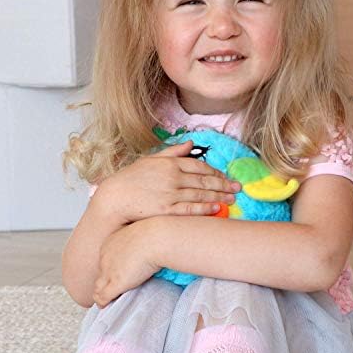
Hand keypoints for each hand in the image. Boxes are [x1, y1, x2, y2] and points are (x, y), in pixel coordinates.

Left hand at [93, 218, 159, 308]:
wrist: (157, 239)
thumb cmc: (155, 235)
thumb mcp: (140, 236)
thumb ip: (137, 244)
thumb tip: (145, 250)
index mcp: (110, 243)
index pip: (106, 260)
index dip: (112, 268)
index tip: (122, 273)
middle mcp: (105, 256)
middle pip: (102, 272)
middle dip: (108, 279)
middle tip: (119, 286)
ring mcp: (109, 270)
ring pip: (98, 286)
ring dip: (103, 293)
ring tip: (110, 300)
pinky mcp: (116, 283)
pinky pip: (102, 297)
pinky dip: (103, 303)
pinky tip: (106, 306)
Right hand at [95, 140, 240, 224]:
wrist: (114, 198)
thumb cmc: (131, 179)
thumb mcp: (150, 159)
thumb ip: (172, 151)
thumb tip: (190, 142)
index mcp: (169, 163)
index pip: (199, 166)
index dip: (215, 172)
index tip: (225, 177)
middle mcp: (172, 177)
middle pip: (204, 180)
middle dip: (223, 184)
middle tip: (237, 188)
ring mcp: (170, 193)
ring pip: (201, 194)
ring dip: (219, 196)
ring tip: (232, 199)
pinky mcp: (166, 210)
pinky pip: (190, 209)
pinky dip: (205, 208)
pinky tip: (217, 209)